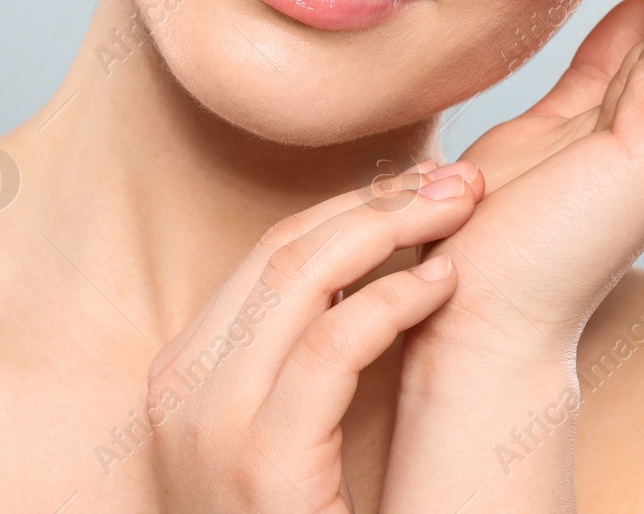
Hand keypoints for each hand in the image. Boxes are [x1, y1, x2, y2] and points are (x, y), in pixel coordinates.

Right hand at [146, 160, 484, 512]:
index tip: (420, 187)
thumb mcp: (279, 437)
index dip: (350, 211)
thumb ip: (298, 364)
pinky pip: (331, 346)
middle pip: (282, 252)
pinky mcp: (261, 463)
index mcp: (183, 373)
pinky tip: (441, 283)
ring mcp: (212, 424)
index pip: (267, 257)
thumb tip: (369, 272)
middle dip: (377, 202)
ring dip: (392, 230)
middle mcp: (182, 386)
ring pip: (300, 277)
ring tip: (461, 211)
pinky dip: (392, 301)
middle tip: (455, 179)